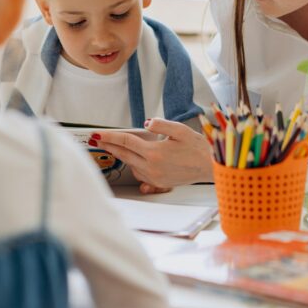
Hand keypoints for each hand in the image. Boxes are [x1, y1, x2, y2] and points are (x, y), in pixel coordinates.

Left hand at [93, 118, 213, 188]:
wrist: (210, 168)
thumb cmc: (198, 148)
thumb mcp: (180, 130)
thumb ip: (161, 125)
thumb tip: (147, 123)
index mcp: (154, 152)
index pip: (125, 142)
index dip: (109, 136)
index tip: (97, 134)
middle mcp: (151, 167)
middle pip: (123, 155)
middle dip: (109, 146)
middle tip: (97, 140)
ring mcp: (154, 177)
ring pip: (131, 165)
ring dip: (122, 156)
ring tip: (115, 147)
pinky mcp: (159, 183)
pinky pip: (140, 174)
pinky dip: (134, 165)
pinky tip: (135, 160)